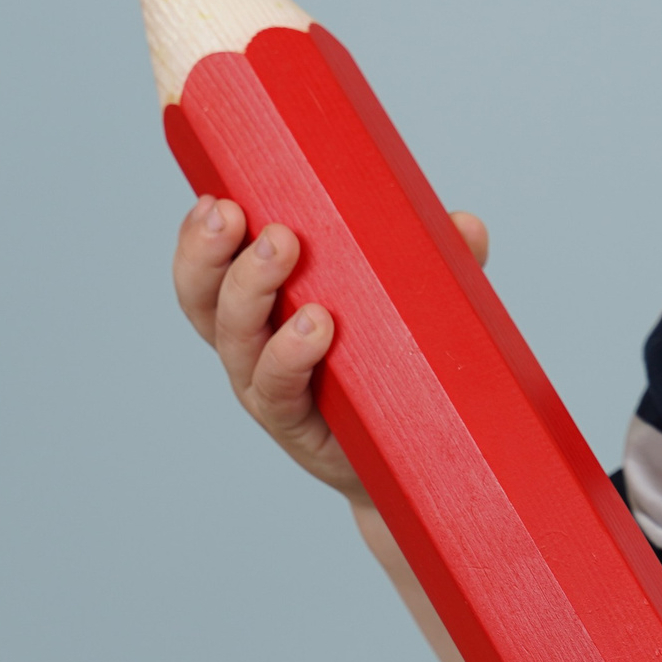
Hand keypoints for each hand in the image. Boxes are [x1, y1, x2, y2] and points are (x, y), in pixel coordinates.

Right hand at [171, 196, 491, 503]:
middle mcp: (251, 348)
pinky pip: (279, 389)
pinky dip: (290, 354)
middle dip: (211, 254)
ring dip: (250, 290)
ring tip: (283, 249)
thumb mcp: (414, 306)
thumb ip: (437, 265)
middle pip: (205, 301)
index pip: (211, 270)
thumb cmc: (398, 369)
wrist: (413, 462)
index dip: (198, 237)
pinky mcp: (296, 425)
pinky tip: (315, 326)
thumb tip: (463, 225)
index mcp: (262, 309)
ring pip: (237, 341)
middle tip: (243, 216)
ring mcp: (269, 389)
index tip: (214, 198)